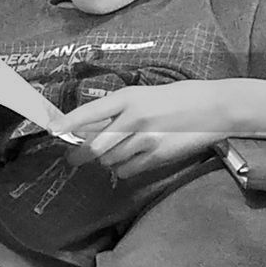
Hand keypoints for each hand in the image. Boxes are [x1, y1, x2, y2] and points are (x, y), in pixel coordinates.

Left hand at [50, 79, 241, 178]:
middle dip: (79, 155)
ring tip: (113, 153)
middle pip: (95, 146)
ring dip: (105, 160)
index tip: (52, 130)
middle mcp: (133, 118)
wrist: (213, 108)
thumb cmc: (176, 98)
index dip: (69, 123)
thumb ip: (117, 111)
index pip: (90, 113)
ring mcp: (146, 140)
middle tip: (73, 158)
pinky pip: (127, 170)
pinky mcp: (158, 156)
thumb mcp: (144, 96)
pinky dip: (122, 169)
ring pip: (110, 160)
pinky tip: (130, 159)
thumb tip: (88, 129)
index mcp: (128, 98)